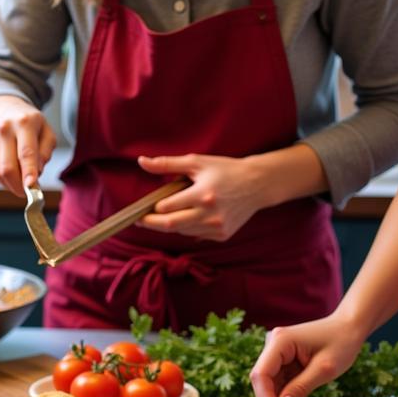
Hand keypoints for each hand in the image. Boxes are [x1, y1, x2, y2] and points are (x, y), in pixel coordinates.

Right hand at [0, 96, 55, 197]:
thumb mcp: (48, 134)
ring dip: (10, 184)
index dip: (28, 171)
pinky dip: (0, 178)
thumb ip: (45, 153)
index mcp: (25, 123)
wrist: (9, 112)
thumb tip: (36, 172)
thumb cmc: (33, 127)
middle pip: (7, 167)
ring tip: (20, 179)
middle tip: (26, 192)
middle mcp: (4, 129)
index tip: (30, 186)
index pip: (26, 152)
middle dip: (17, 186)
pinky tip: (9, 169)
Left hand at [136, 153, 266, 240]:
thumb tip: (141, 161)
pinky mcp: (222, 235)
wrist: (258, 184)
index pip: (167, 207)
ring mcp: (217, 227)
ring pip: (182, 231)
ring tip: (166, 214)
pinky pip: (195, 235)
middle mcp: (210, 214)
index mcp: (203, 194)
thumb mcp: (196, 162)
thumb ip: (167, 164)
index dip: (153, 207)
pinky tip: (188, 216)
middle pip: (170, 225)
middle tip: (139, 220)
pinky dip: (187, 227)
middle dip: (151, 223)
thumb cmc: (225, 170)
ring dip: (170, 224)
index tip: (143, 206)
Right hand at [249, 317, 363, 396]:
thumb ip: (300, 388)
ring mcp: (276, 349)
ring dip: (276, 395)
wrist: (349, 327)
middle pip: (261, 378)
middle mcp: (273, 343)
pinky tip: (293, 396)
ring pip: (267, 380)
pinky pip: (276, 377)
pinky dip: (283, 390)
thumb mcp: (324, 370)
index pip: (261, 374)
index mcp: (280, 341)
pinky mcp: (281, 356)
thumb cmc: (341, 342)